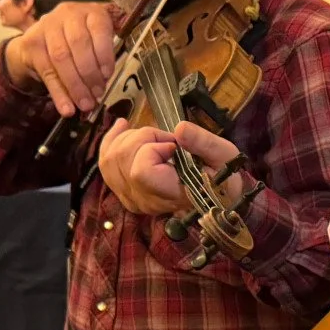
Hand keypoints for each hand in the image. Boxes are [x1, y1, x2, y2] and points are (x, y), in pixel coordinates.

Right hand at [4, 0, 117, 116]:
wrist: (41, 40)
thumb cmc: (77, 44)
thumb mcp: (94, 44)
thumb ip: (100, 59)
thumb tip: (102, 88)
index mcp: (90, 12)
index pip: (99, 30)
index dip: (104, 54)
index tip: (108, 76)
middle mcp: (68, 14)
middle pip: (79, 44)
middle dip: (90, 74)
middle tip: (97, 96)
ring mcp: (47, 25)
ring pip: (61, 57)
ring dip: (75, 86)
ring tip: (85, 105)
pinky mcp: (31, 42)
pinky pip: (46, 71)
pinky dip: (59, 93)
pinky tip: (67, 108)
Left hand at [97, 117, 243, 217]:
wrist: (218, 196)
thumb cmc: (223, 177)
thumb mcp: (225, 157)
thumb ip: (204, 143)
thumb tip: (179, 129)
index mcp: (171, 195)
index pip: (141, 171)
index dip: (152, 148)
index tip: (174, 146)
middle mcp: (146, 202)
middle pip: (122, 160)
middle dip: (143, 137)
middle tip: (169, 139)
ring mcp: (132, 198)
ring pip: (110, 159)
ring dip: (129, 138)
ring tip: (154, 136)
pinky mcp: (125, 192)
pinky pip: (105, 164)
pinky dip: (112, 141)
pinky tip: (123, 127)